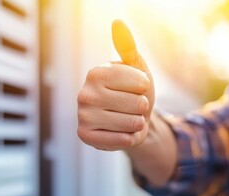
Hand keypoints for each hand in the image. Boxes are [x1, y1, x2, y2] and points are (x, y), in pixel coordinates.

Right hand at [77, 20, 154, 150]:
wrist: (130, 121)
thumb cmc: (134, 93)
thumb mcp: (136, 69)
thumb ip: (128, 48)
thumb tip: (118, 22)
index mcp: (96, 73)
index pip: (138, 82)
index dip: (145, 87)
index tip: (138, 87)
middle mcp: (84, 93)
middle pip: (137, 104)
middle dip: (142, 108)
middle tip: (132, 107)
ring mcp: (83, 115)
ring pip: (131, 123)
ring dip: (137, 123)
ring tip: (128, 119)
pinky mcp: (85, 136)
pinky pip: (121, 140)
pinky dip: (129, 138)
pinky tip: (122, 133)